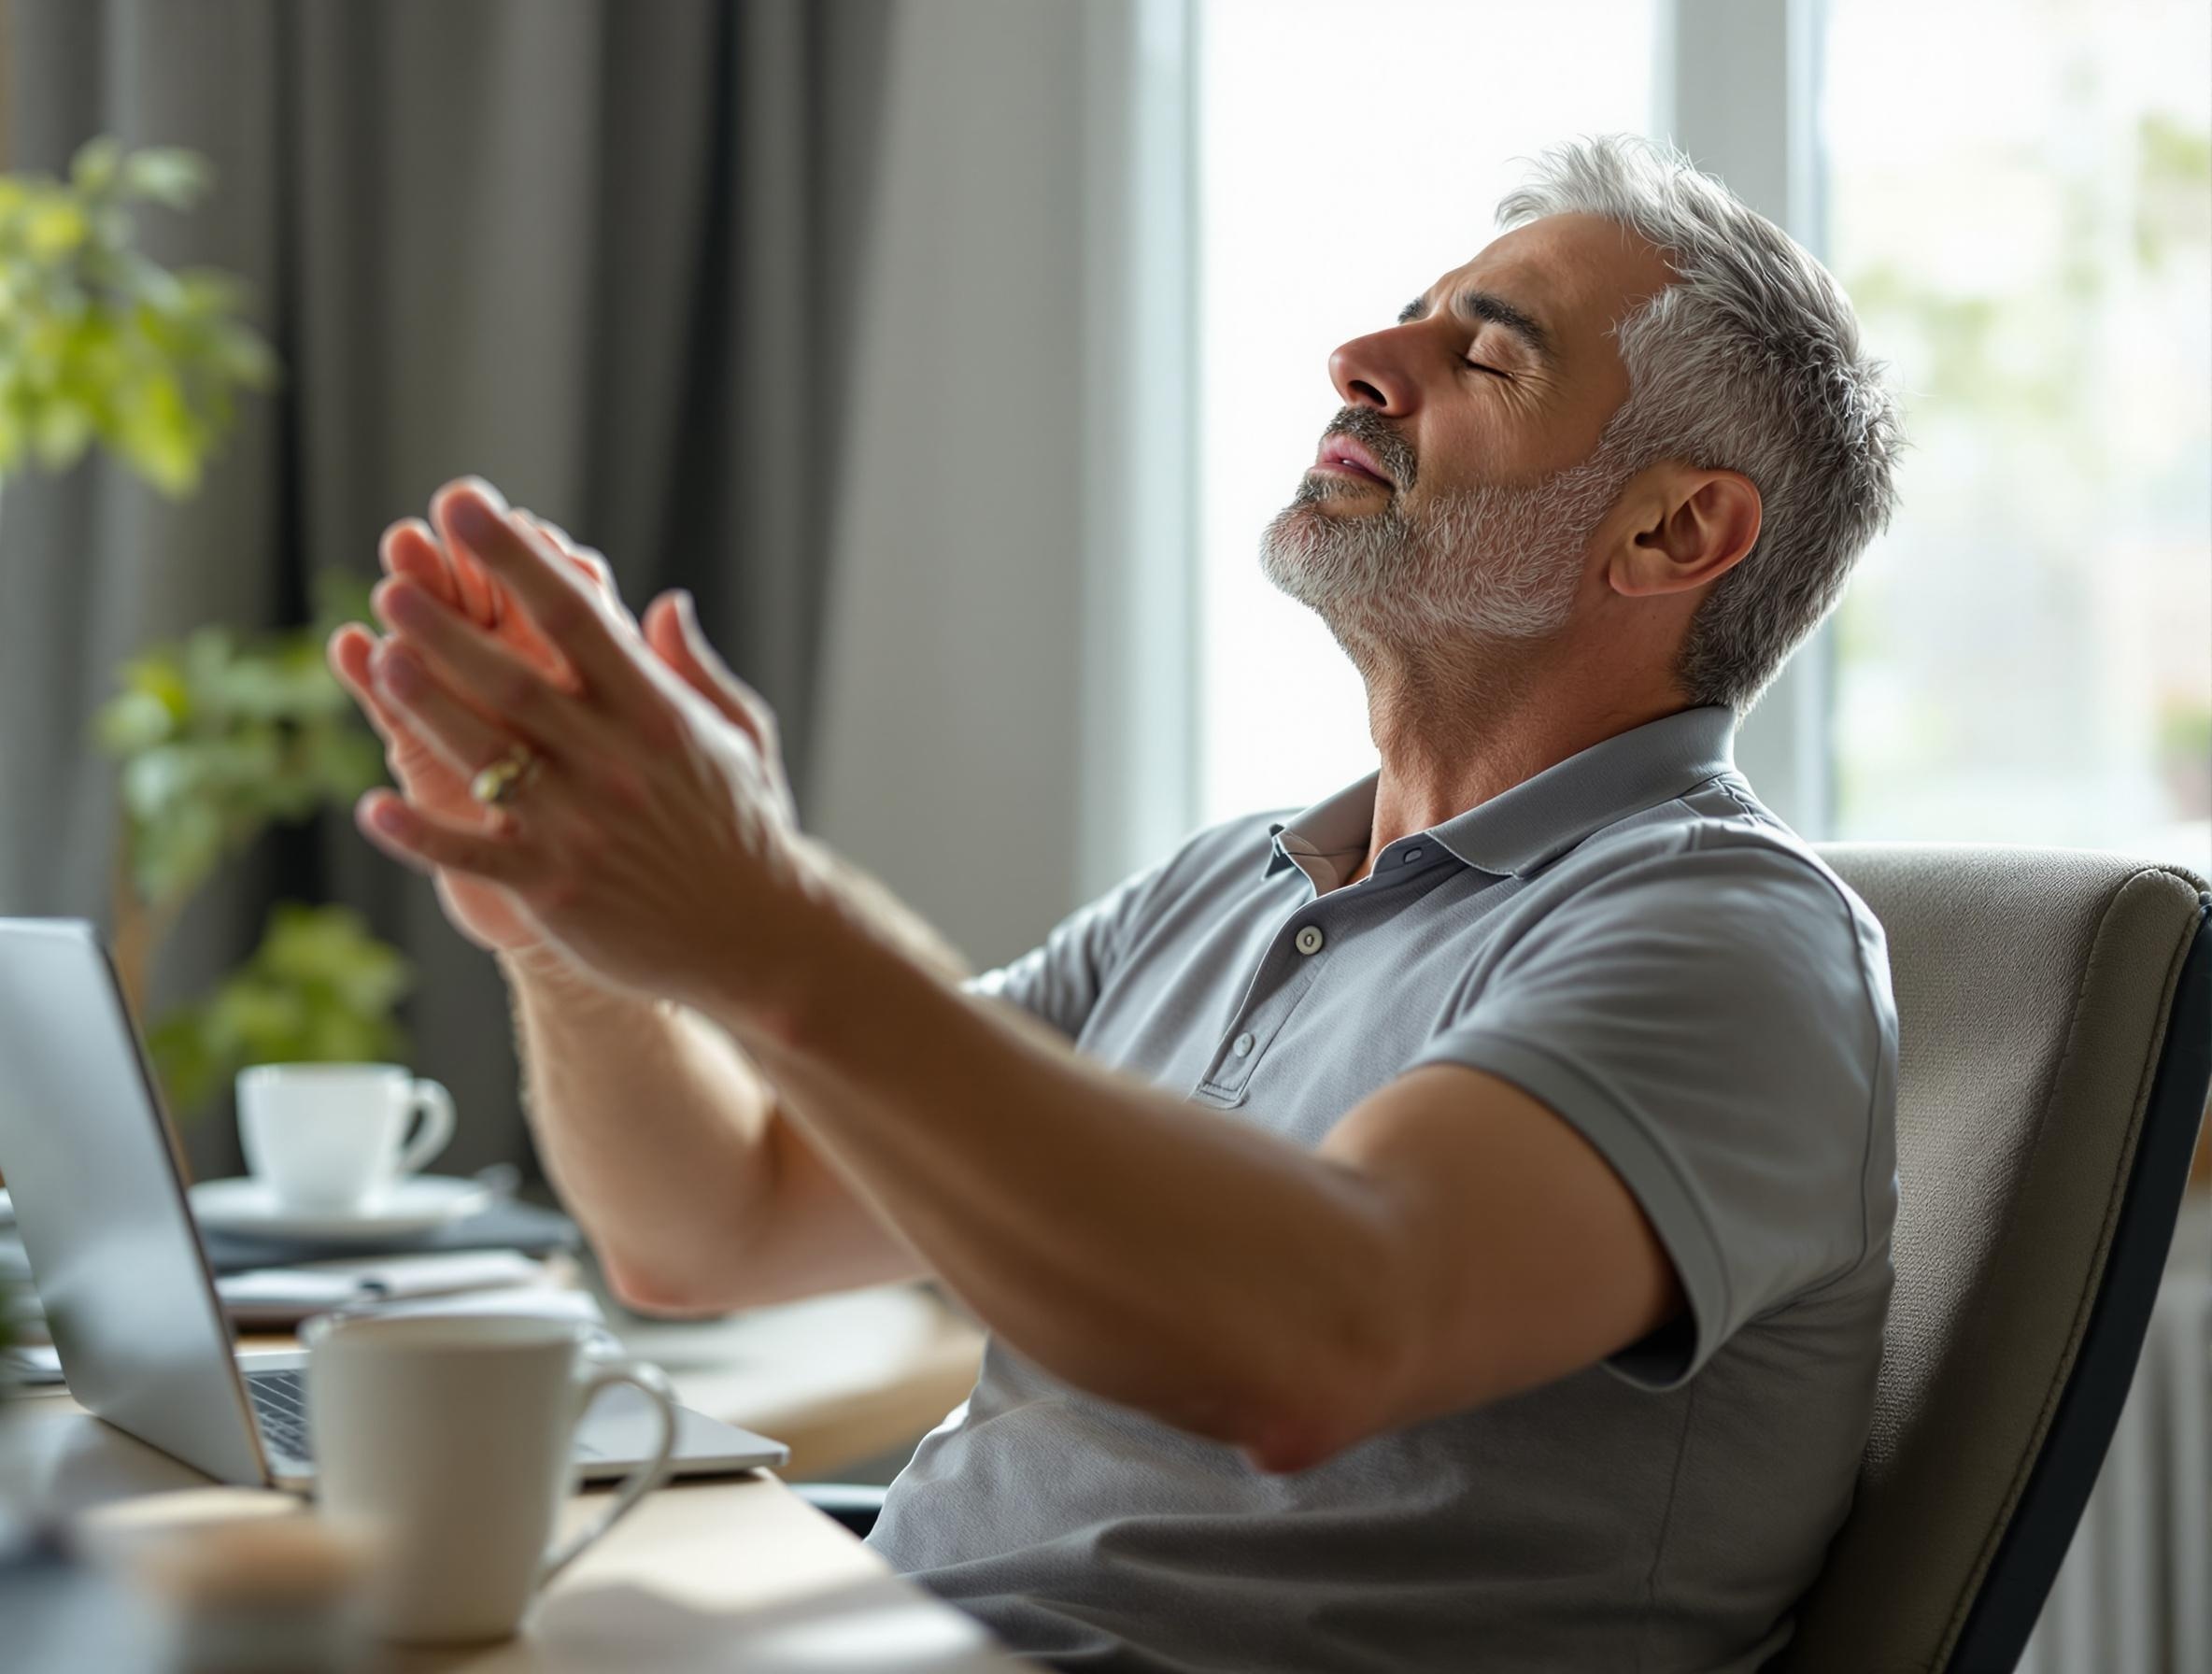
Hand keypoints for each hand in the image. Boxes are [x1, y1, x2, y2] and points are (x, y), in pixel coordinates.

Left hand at [353, 480, 815, 1017]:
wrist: (761, 939)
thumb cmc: (745, 832)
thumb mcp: (738, 740)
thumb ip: (693, 672)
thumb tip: (662, 604)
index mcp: (658, 717)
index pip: (578, 620)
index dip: (518, 559)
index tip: (467, 506)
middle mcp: (616, 765)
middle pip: (519, 684)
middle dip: (453, 631)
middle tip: (396, 581)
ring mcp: (583, 829)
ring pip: (491, 760)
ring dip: (431, 709)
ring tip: (379, 661)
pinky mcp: (558, 891)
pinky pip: (478, 856)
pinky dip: (425, 836)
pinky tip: (374, 809)